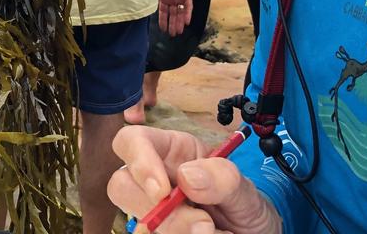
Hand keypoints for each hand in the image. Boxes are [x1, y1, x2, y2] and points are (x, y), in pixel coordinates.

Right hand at [108, 126, 281, 233]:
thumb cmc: (245, 205)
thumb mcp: (244, 187)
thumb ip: (222, 177)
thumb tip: (187, 175)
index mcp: (170, 152)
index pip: (131, 141)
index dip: (138, 161)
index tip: (162, 192)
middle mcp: (153, 179)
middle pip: (121, 186)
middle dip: (155, 210)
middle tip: (203, 225)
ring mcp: (152, 212)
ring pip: (138, 224)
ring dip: (177, 232)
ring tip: (216, 233)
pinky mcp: (157, 233)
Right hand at [157, 0, 191, 35]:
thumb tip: (144, 8)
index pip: (163, 13)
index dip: (163, 21)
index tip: (163, 30)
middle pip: (173, 15)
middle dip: (172, 25)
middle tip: (172, 34)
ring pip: (180, 12)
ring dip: (180, 22)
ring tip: (179, 31)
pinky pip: (188, 6)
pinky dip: (187, 13)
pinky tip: (186, 21)